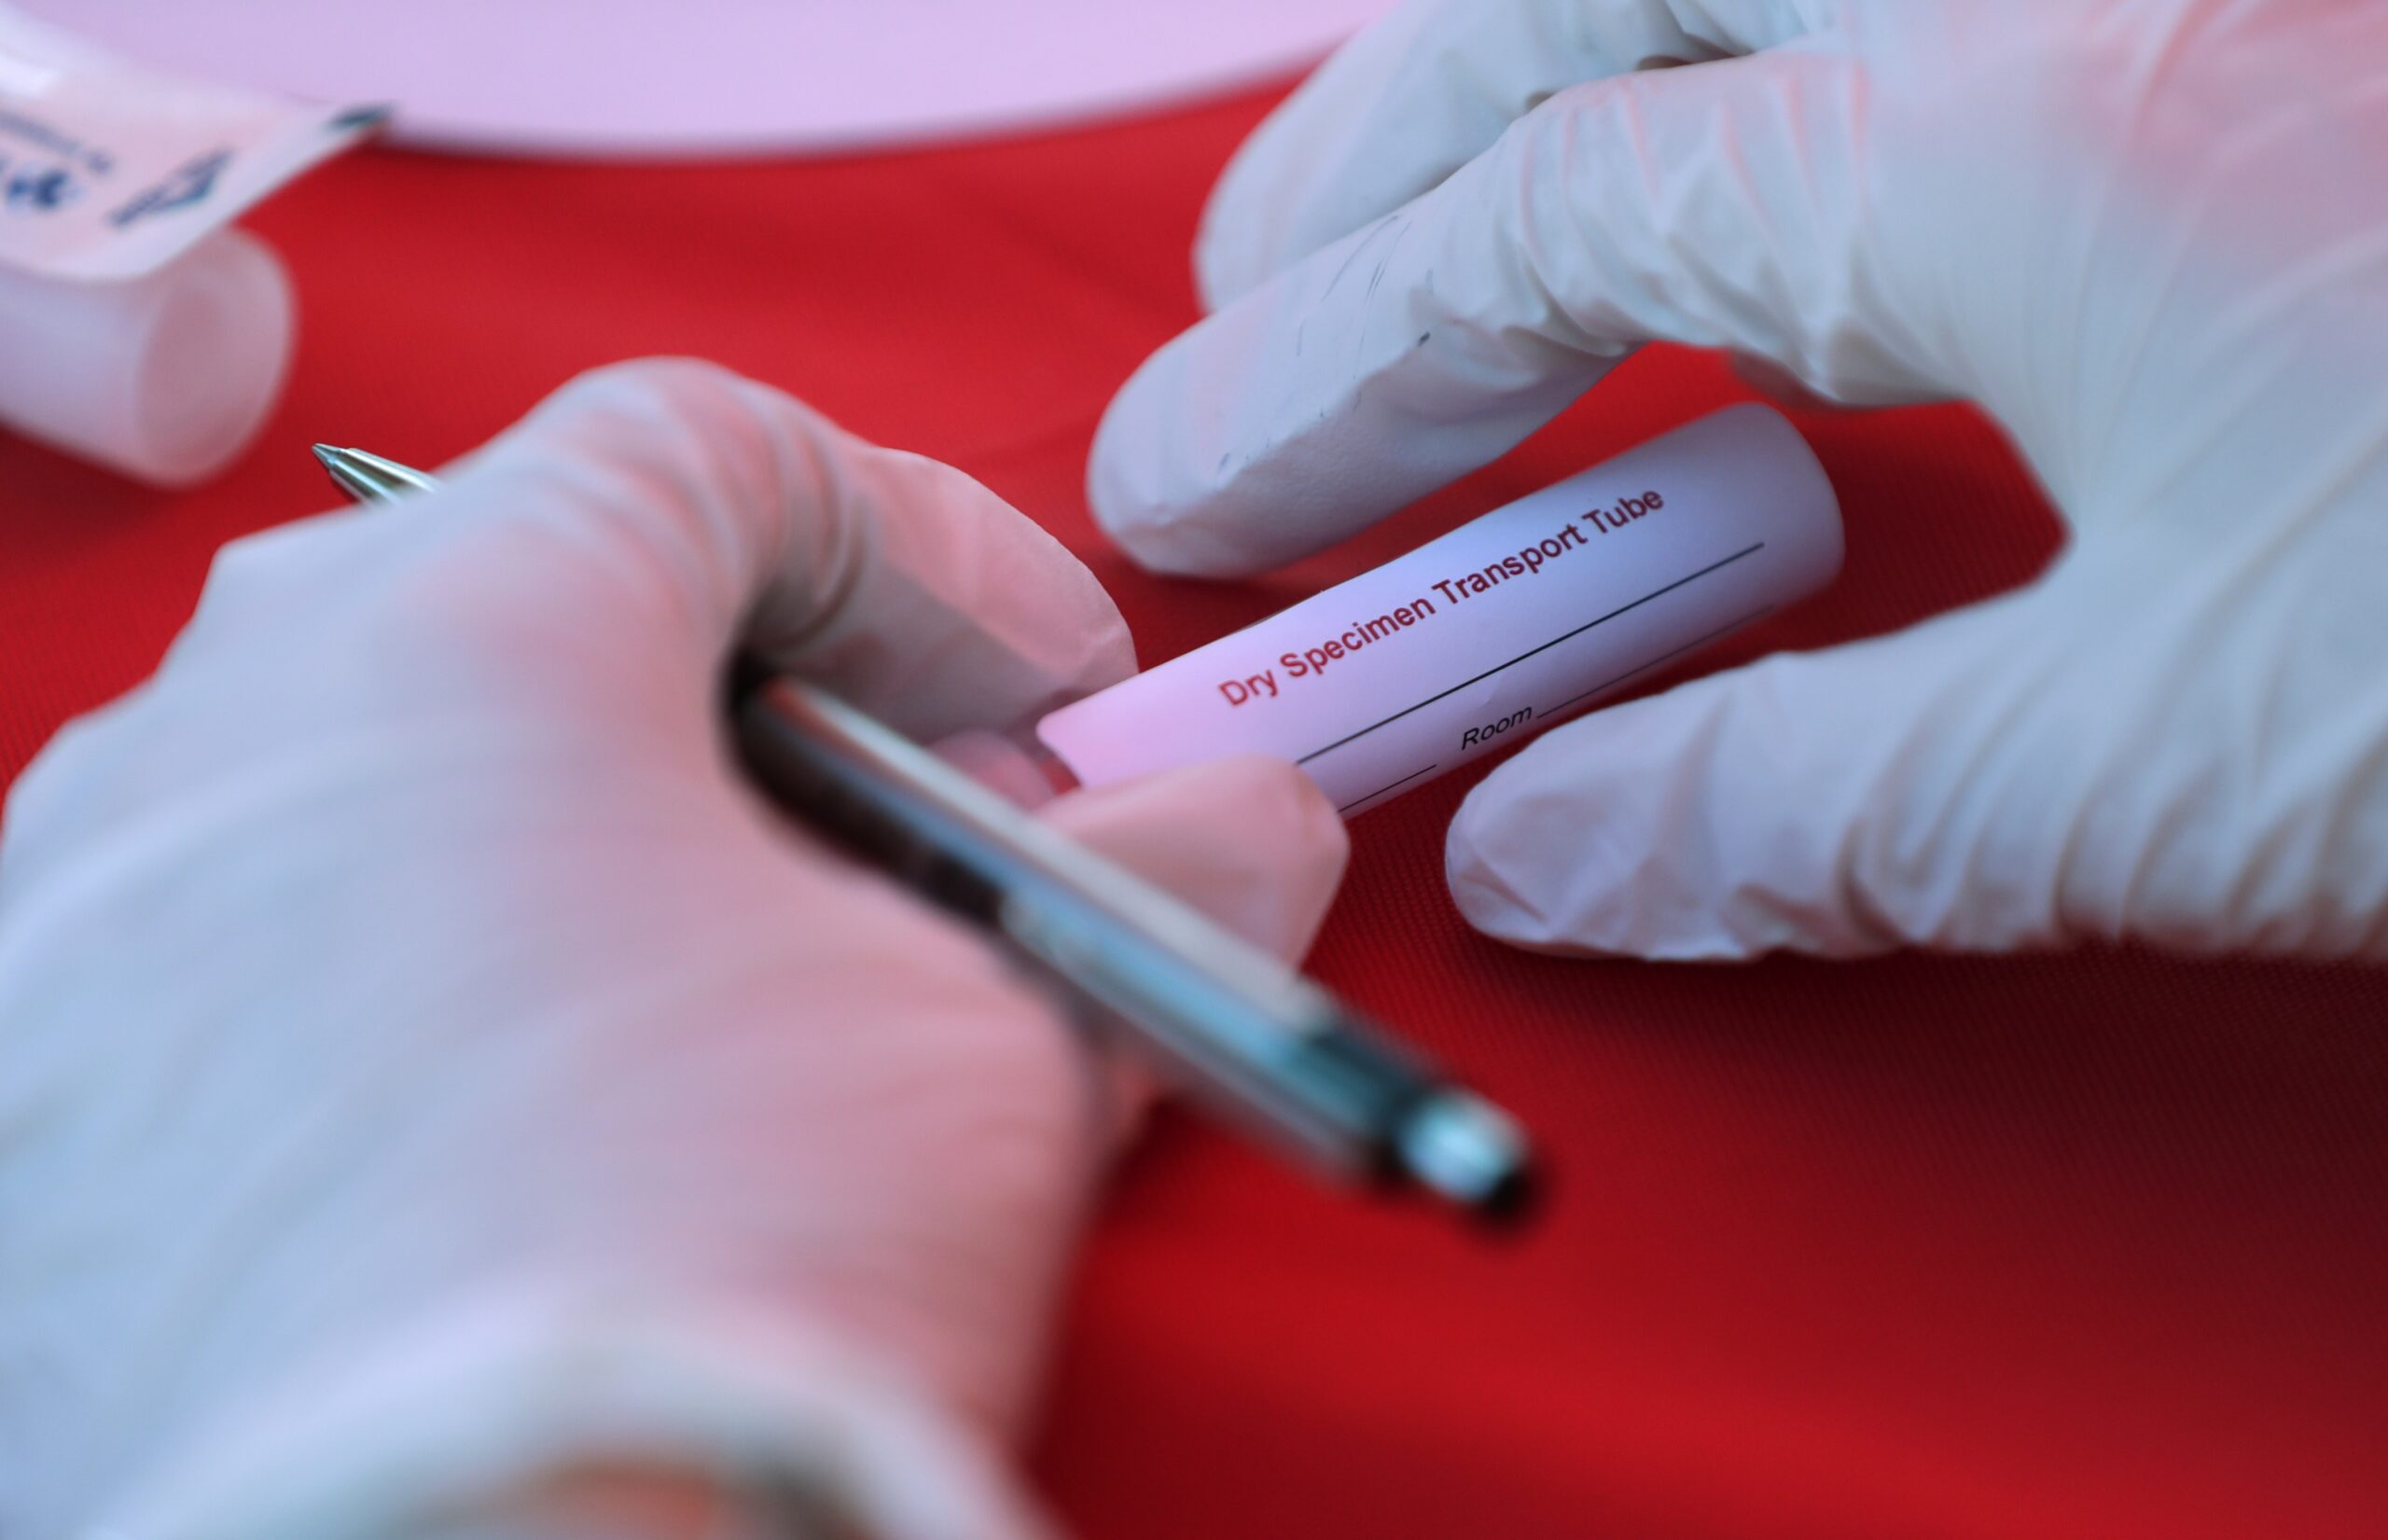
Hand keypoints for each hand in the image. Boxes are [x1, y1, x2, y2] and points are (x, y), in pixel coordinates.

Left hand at [0, 360, 1346, 1539]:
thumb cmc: (717, 1272)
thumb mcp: (994, 1041)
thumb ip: (1134, 890)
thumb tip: (1235, 834)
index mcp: (463, 621)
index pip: (716, 452)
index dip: (931, 553)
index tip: (1052, 701)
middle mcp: (233, 720)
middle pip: (556, 607)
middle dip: (795, 711)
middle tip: (949, 852)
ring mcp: (103, 911)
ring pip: (412, 781)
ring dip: (626, 842)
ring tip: (776, 1000)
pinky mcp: (49, 1101)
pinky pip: (287, 948)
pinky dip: (460, 972)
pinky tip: (577, 1113)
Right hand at [1089, 0, 2387, 959]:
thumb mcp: (2193, 764)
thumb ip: (1821, 807)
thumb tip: (1544, 852)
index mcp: (2033, 129)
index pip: (1545, 221)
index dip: (1327, 366)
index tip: (1202, 490)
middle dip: (1373, 151)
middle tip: (1252, 310)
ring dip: (1547, 97)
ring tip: (1443, 256)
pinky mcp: (2265, 49)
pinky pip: (1916, 28)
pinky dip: (1763, 118)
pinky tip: (1772, 258)